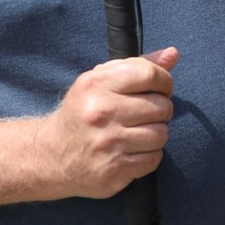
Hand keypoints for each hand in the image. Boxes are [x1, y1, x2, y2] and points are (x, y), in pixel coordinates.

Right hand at [35, 47, 178, 199]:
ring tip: (141, 132)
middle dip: (162, 110)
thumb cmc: (84, 112)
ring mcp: (107, 143)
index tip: (160, 89)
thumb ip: (139, 65)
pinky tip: (134, 150)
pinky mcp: (113, 170)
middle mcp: (101, 112)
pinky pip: (154, 159)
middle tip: (148, 114)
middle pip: (161, 106)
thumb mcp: (101, 81)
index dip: (164, 81)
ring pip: (161, 134)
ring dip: (157, 134)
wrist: (51, 155)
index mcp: (96, 84)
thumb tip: (173, 54)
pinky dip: (150, 155)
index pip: (150, 75)